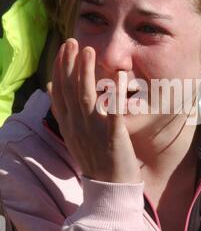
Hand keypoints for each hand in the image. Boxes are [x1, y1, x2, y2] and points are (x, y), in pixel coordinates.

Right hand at [48, 38, 140, 183]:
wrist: (109, 188)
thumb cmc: (93, 157)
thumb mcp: (73, 134)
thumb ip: (64, 110)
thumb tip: (51, 86)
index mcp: (69, 125)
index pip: (59, 92)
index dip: (60, 69)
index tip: (64, 50)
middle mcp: (78, 126)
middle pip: (70, 90)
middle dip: (69, 64)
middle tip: (73, 42)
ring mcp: (94, 132)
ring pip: (86, 97)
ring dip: (86, 73)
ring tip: (88, 51)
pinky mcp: (114, 138)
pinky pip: (114, 113)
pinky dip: (116, 94)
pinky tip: (120, 76)